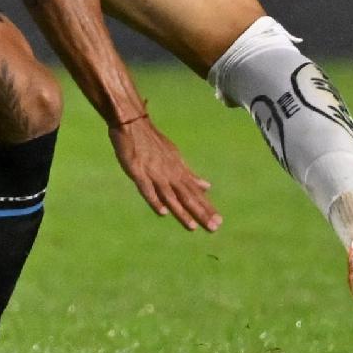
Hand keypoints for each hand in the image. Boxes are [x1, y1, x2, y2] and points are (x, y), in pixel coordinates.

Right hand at [109, 115, 219, 231]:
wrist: (134, 124)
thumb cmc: (154, 142)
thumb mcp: (176, 158)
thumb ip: (189, 175)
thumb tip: (207, 187)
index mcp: (179, 171)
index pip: (195, 193)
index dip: (207, 207)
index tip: (219, 222)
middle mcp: (170, 174)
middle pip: (187, 196)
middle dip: (200, 212)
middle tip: (214, 228)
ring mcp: (154, 173)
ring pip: (170, 196)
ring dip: (181, 211)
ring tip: (192, 227)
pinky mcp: (138, 172)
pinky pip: (147, 188)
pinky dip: (155, 200)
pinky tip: (162, 212)